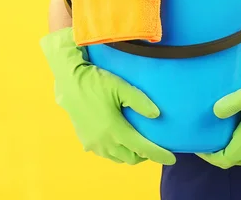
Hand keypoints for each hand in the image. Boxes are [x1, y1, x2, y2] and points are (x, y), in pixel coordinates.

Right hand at [40, 27, 175, 164]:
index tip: (172, 158)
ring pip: (117, 158)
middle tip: (151, 144)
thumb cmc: (96, 82)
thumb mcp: (120, 87)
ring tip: (135, 142)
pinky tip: (116, 139)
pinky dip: (115, 151)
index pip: (143, 148)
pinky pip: (104, 153)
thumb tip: (157, 115)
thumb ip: (140, 101)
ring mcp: (93, 143)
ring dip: (129, 154)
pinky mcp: (85, 140)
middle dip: (144, 155)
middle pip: (131, 158)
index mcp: (115, 129)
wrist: (69, 81)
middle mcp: (104, 142)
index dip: (159, 154)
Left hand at [197, 60, 240, 168]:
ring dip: (228, 153)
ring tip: (215, 138)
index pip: (227, 158)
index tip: (199, 146)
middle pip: (233, 161)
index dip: (210, 156)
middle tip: (204, 141)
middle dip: (217, 155)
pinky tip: (232, 134)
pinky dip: (238, 149)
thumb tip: (215, 112)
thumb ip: (232, 102)